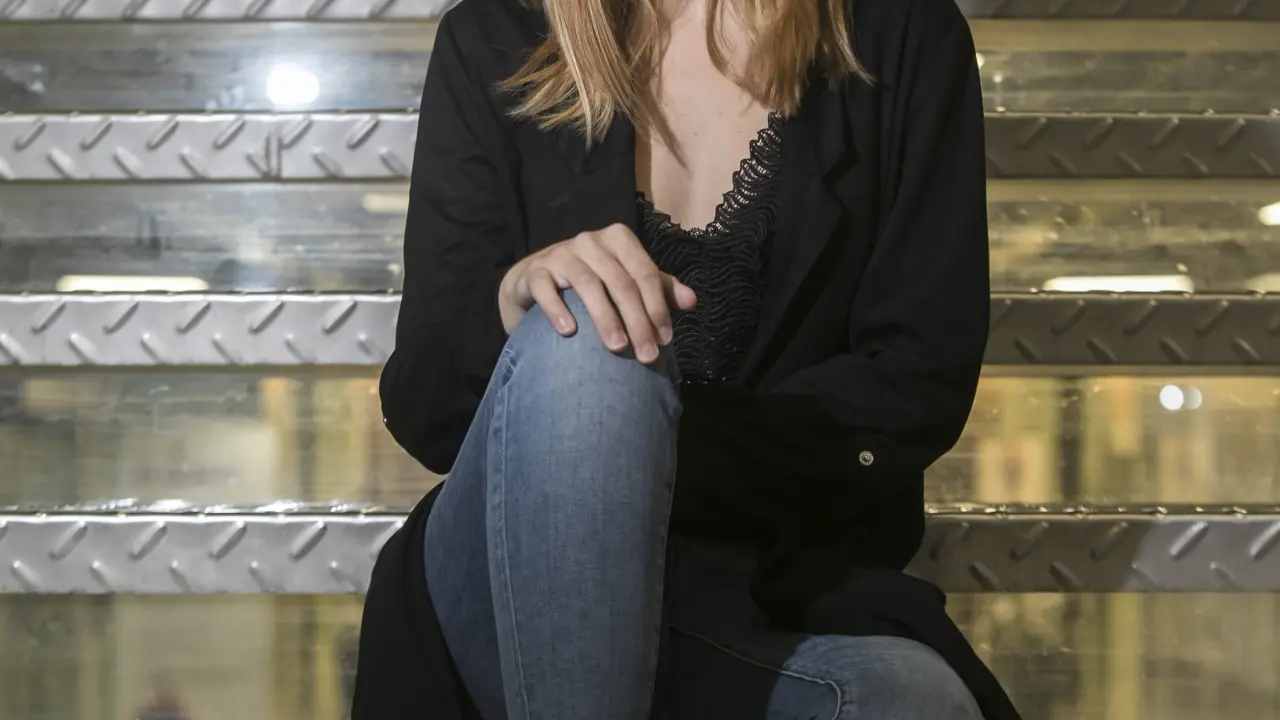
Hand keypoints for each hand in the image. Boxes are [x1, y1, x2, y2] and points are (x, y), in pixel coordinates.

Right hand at [498, 223, 696, 362]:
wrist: (535, 280)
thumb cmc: (591, 281)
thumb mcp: (626, 279)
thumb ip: (659, 288)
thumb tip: (691, 301)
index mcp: (618, 239)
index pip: (645, 272)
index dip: (658, 307)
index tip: (665, 341)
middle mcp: (590, 241)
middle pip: (621, 282)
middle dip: (637, 321)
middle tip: (646, 356)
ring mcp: (560, 254)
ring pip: (588, 284)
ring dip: (605, 318)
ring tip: (617, 347)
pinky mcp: (535, 272)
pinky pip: (546, 289)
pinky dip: (557, 309)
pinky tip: (569, 332)